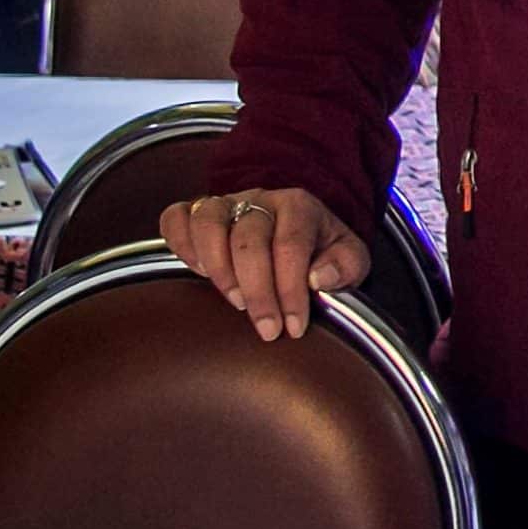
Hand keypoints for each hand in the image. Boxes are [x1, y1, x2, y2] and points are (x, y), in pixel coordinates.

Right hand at [159, 188, 371, 342]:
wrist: (302, 231)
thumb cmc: (323, 252)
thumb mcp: (351, 259)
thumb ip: (346, 266)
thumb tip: (318, 278)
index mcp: (300, 206)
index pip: (291, 244)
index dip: (290, 289)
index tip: (294, 327)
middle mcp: (260, 199)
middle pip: (249, 238)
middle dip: (258, 291)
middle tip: (267, 329)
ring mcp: (226, 203)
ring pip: (208, 221)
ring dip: (219, 267)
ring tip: (236, 302)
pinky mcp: (198, 213)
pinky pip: (176, 218)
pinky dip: (181, 245)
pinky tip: (200, 274)